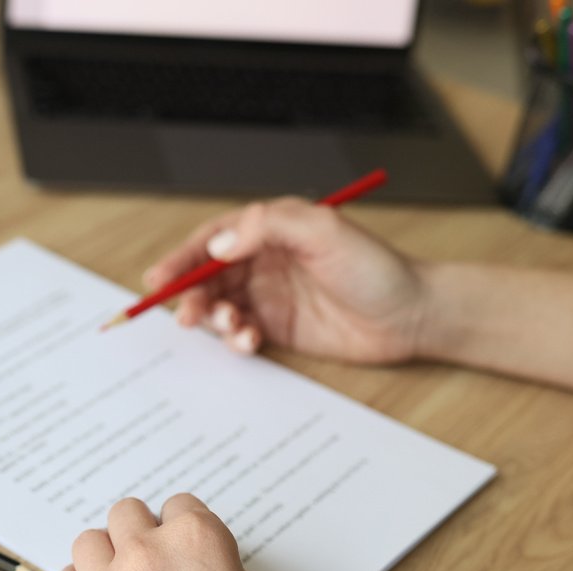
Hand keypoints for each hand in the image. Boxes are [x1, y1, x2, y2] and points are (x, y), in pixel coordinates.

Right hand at [145, 199, 429, 364]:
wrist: (412, 316)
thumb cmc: (376, 268)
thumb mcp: (324, 231)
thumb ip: (267, 228)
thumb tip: (219, 245)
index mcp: (271, 230)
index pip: (213, 239)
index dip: (182, 258)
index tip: (160, 279)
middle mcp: (265, 260)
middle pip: (208, 275)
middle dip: (191, 295)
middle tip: (187, 313)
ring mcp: (270, 296)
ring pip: (220, 306)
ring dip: (214, 318)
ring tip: (232, 325)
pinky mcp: (279, 328)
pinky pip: (240, 333)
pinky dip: (235, 340)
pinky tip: (250, 341)